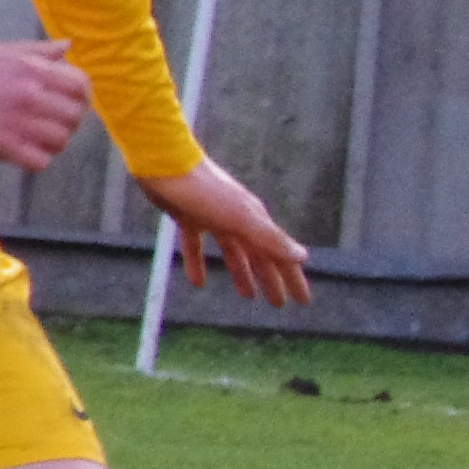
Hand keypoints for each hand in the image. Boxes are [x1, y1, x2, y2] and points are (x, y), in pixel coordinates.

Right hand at [0, 41, 90, 171]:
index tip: (67, 103)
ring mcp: (20, 121)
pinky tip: (20, 152)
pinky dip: (34, 160)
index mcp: (32, 68)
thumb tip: (67, 45)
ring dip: (51, 142)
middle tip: (47, 123)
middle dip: (66, 122)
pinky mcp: (5, 146)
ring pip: (61, 140)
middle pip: (75, 116)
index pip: (81, 86)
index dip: (80, 97)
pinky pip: (40, 161)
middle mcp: (31, 94)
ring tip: (32, 138)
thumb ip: (36, 51)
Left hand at [137, 159, 312, 306]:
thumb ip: (271, 238)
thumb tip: (303, 257)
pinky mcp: (189, 218)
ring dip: (241, 273)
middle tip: (277, 304)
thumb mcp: (241, 218)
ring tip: (247, 296)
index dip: (292, 279)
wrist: (165, 164)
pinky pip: (197, 246)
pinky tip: (197, 281)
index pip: (280, 255)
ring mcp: (214, 218)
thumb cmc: (205, 191)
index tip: (302, 301)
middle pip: (259, 256)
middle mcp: (239, 219)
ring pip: (233, 252)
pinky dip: (199, 263)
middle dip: (271, 279)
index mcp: (255, 220)